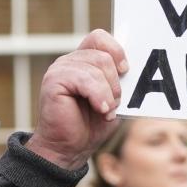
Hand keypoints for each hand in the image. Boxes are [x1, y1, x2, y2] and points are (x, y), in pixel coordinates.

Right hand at [29, 30, 127, 169]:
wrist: (69, 148)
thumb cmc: (91, 125)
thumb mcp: (113, 100)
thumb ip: (120, 82)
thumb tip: (133, 69)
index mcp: (83, 61)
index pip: (100, 38)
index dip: (116, 51)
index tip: (125, 71)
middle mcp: (70, 61)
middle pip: (103, 56)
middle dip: (116, 83)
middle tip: (112, 103)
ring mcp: (60, 69)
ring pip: (97, 68)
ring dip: (108, 94)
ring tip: (105, 111)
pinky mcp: (53, 81)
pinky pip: (85, 79)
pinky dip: (99, 97)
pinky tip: (100, 110)